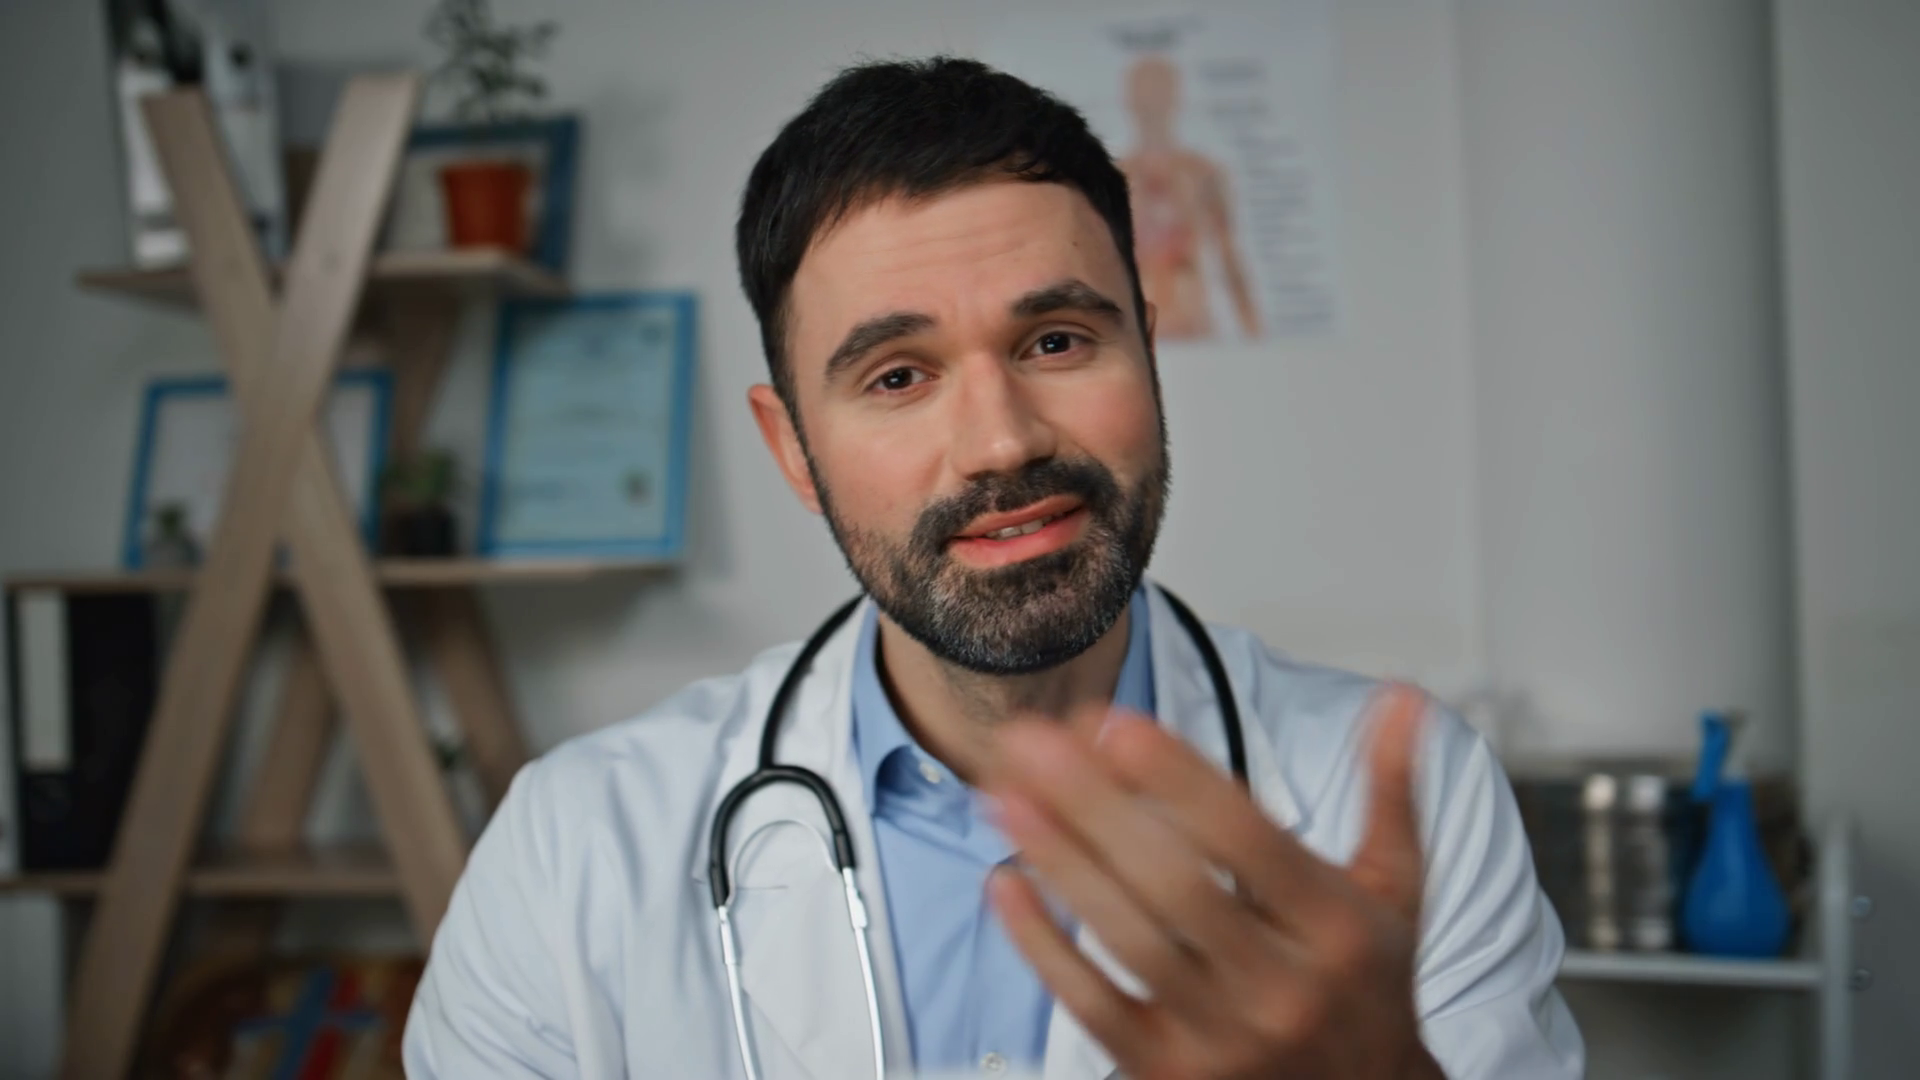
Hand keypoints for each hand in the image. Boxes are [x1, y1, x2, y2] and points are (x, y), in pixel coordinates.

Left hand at [985, 684, 1441, 1079]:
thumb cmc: (1364, 986)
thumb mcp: (1393, 891)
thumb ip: (1390, 792)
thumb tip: (1401, 700)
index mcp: (1334, 928)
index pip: (1248, 841)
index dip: (1179, 780)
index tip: (1118, 725)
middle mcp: (1281, 985)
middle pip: (1174, 883)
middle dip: (1096, 804)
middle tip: (1035, 739)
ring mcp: (1221, 1036)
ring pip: (1127, 940)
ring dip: (1059, 861)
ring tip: (1004, 793)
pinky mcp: (1168, 1072)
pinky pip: (1093, 1006)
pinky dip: (1044, 947)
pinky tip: (1006, 884)